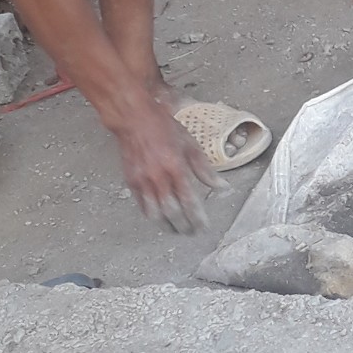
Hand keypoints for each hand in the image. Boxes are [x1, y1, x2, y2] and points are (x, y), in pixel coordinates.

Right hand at [115, 96, 218, 232]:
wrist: (134, 119)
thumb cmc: (164, 127)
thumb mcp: (190, 144)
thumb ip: (205, 169)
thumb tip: (221, 186)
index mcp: (175, 167)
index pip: (189, 201)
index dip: (197, 217)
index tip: (204, 227)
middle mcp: (158, 177)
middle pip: (172, 212)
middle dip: (183, 226)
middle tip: (192, 233)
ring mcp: (142, 181)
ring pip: (155, 213)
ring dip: (167, 225)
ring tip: (177, 230)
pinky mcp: (130, 182)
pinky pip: (142, 205)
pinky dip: (153, 215)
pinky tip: (161, 218)